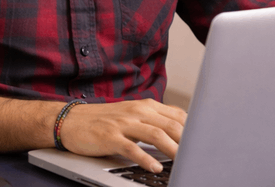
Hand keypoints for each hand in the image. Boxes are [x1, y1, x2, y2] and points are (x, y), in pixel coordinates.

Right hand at [59, 99, 186, 172]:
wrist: (71, 121)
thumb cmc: (104, 121)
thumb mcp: (131, 115)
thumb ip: (154, 120)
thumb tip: (180, 132)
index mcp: (145, 105)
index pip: (177, 115)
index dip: (193, 130)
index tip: (203, 144)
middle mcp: (136, 111)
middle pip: (170, 124)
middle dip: (187, 142)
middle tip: (197, 156)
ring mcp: (123, 123)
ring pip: (156, 134)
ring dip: (172, 150)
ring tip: (183, 162)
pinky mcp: (110, 136)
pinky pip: (132, 148)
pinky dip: (146, 159)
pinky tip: (154, 168)